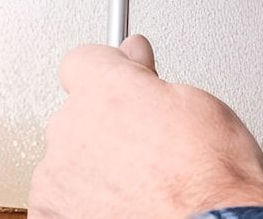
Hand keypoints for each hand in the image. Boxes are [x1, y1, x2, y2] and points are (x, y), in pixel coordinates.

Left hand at [28, 35, 262, 216]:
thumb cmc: (212, 180)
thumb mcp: (200, 105)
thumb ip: (151, 78)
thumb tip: (138, 60)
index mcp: (106, 92)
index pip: (84, 59)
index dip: (110, 68)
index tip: (126, 74)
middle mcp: (71, 131)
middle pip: (79, 111)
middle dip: (109, 121)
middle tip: (150, 141)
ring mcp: (57, 180)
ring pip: (69, 157)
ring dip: (96, 163)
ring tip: (143, 181)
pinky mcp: (51, 216)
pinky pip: (62, 198)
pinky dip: (86, 201)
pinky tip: (125, 205)